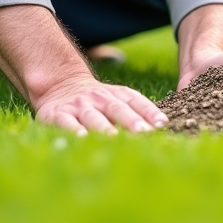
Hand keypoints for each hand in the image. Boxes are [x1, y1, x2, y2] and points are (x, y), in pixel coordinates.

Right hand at [33, 74, 168, 135]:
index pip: (136, 100)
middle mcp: (99, 98)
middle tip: (145, 133)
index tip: (163, 123)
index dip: (150, 111)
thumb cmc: (96, 101)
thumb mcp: (115, 99)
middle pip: (117, 109)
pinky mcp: (58, 114)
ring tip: (115, 138)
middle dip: (132, 121)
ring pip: (93, 117)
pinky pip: (67, 122)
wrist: (59, 84)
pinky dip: (74, 129)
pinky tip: (82, 137)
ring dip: (105, 127)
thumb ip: (134, 111)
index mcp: (116, 94)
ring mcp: (79, 105)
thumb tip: (162, 129)